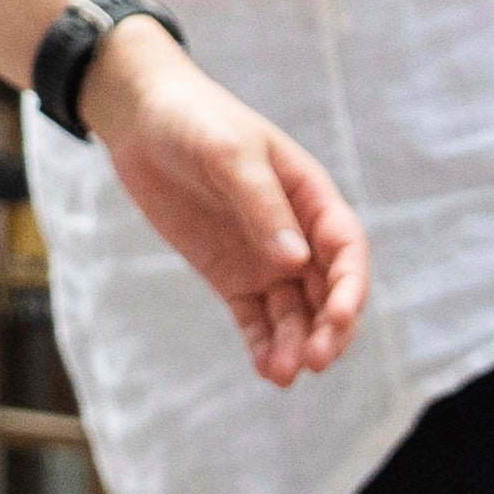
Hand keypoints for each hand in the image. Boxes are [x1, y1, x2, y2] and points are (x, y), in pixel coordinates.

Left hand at [95, 30, 370, 387]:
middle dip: (328, 329)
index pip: (345, 250)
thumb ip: (262, 205)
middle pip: (327, 292)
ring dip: (295, 344)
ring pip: (294, 313)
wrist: (143, 119)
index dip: (350, 288)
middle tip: (314, 360)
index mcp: (310, 197)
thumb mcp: (230, 154)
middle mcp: (296, 234)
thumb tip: (296, 262)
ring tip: (283, 374)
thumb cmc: (196, 121)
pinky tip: (267, 370)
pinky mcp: (231, 277)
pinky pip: (256, 319)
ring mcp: (264, 259)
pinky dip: (264, 345)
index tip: (338, 319)